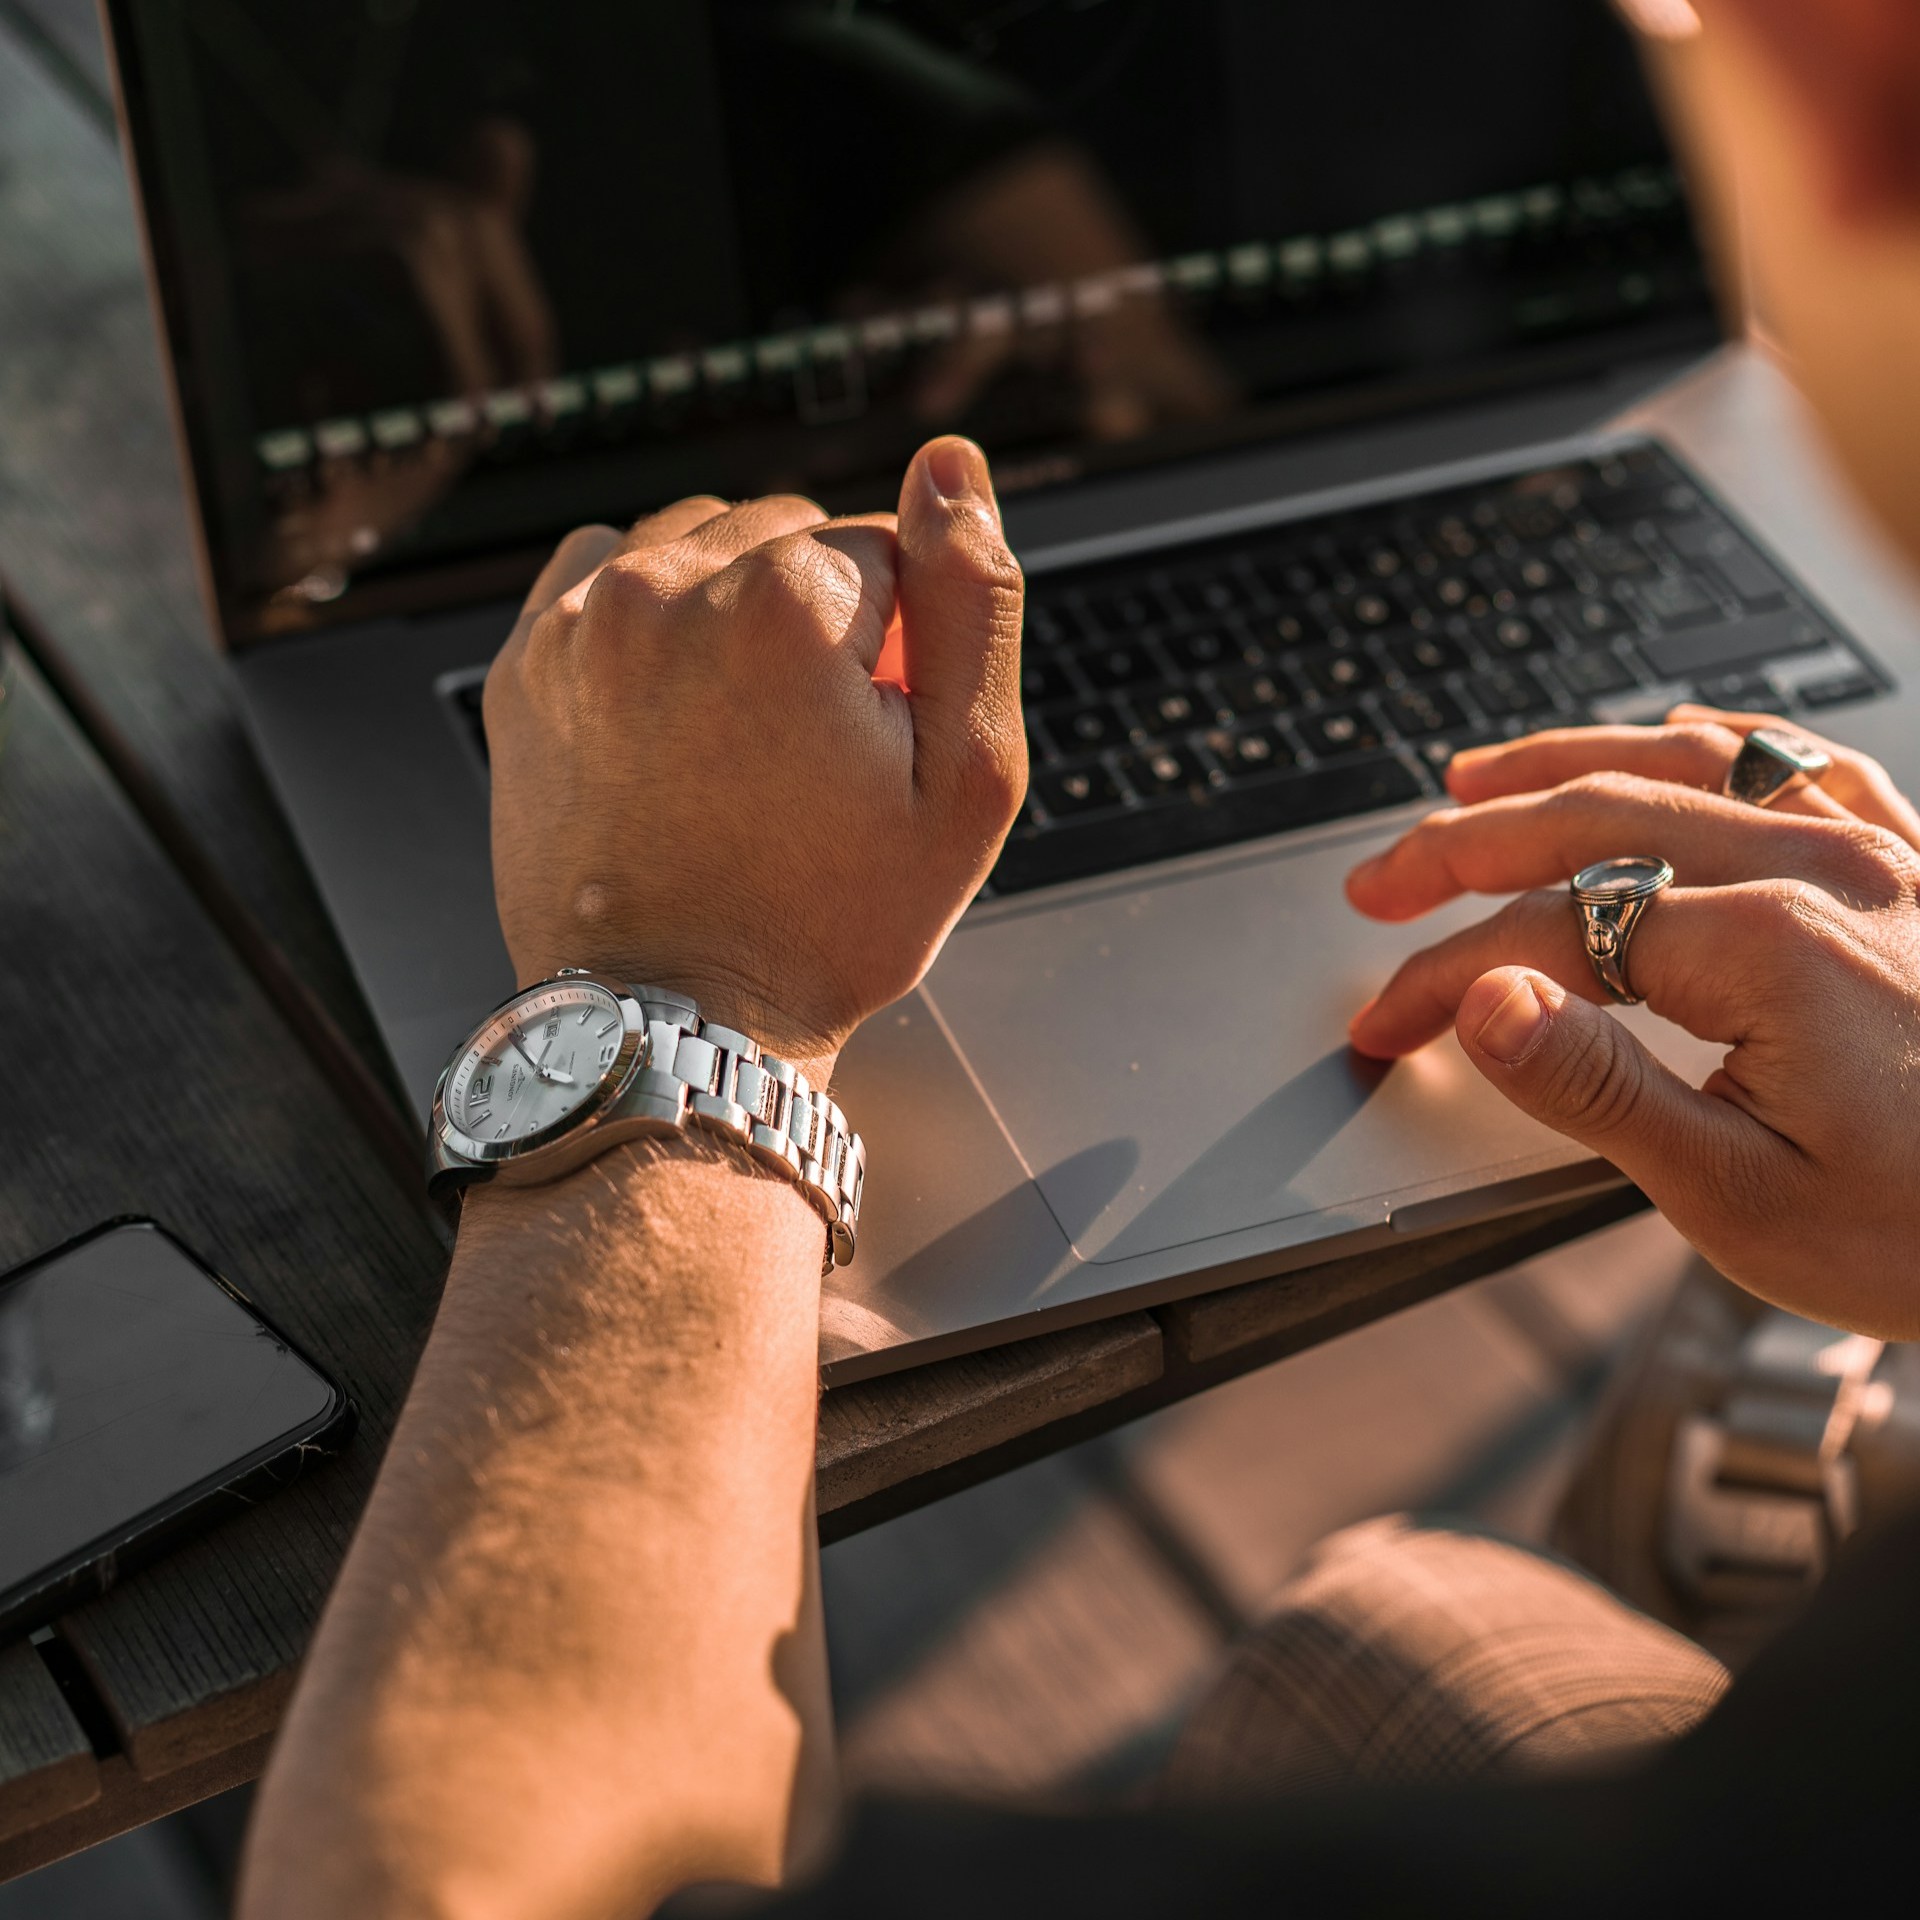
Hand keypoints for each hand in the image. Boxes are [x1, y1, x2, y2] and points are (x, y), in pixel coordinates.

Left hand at [482, 437, 1026, 1078]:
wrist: (679, 1017)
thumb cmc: (827, 923)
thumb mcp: (968, 781)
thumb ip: (974, 602)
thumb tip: (953, 468)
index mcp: (788, 606)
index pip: (887, 550)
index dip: (898, 650)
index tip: (869, 738)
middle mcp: (667, 590)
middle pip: (789, 534)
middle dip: (816, 621)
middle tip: (809, 750)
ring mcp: (581, 623)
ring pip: (698, 544)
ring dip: (732, 608)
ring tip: (739, 733)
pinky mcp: (527, 662)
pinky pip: (603, 570)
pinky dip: (647, 614)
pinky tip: (673, 701)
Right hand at [1344, 709, 1919, 1336]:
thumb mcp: (1745, 1200)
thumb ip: (1598, 1089)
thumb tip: (1482, 1002)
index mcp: (1768, 950)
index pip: (1547, 937)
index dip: (1442, 977)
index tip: (1385, 1024)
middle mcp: (1822, 871)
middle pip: (1593, 820)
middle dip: (1462, 846)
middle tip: (1378, 881)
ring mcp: (1880, 855)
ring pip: (1686, 761)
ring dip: (1563, 761)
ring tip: (1471, 779)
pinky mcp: (1917, 867)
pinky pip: (1798, 761)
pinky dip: (1708, 740)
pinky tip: (1668, 735)